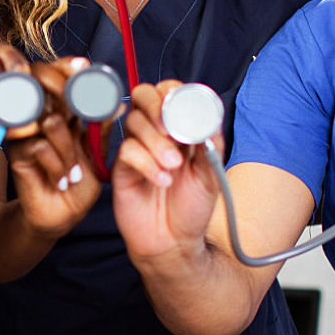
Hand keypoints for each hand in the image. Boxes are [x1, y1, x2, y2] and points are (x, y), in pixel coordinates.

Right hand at [5, 59, 99, 237]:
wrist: (61, 214)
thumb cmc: (80, 182)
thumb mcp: (97, 153)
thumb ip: (103, 127)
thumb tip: (120, 101)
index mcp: (62, 109)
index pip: (60, 76)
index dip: (69, 67)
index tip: (86, 67)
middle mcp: (42, 115)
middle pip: (47, 86)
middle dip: (72, 100)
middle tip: (83, 122)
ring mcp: (27, 132)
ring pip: (53, 121)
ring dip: (70, 150)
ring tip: (74, 172)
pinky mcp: (17, 151)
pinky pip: (41, 145)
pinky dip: (57, 165)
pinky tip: (62, 180)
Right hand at [113, 80, 222, 264]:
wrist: (175, 242)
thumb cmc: (193, 207)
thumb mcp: (212, 173)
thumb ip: (210, 142)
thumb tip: (206, 116)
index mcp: (180, 127)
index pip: (171, 92)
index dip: (174, 92)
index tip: (182, 104)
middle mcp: (156, 132)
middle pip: (144, 96)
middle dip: (156, 107)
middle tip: (170, 130)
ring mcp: (137, 148)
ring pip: (134, 122)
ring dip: (156, 142)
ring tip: (173, 167)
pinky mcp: (122, 167)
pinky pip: (126, 151)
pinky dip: (146, 163)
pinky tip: (161, 180)